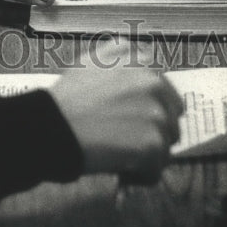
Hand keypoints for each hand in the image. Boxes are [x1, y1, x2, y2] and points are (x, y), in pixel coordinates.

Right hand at [51, 42, 183, 182]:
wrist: (55, 124)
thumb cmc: (69, 95)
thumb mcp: (92, 59)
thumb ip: (120, 53)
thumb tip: (140, 55)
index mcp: (142, 64)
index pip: (167, 94)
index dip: (152, 110)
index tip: (137, 121)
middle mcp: (154, 85)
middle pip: (172, 119)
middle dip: (155, 131)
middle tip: (129, 139)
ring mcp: (156, 115)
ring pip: (166, 144)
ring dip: (149, 153)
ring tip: (123, 154)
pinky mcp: (152, 144)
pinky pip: (158, 167)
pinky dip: (143, 173)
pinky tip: (124, 168)